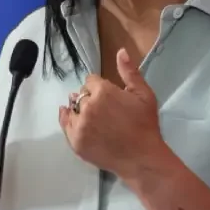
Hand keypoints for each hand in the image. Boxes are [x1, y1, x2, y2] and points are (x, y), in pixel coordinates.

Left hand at [58, 48, 168, 178]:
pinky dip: (66, 118)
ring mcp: (79, 124)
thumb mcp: (144, 95)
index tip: (108, 97)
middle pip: (81, 94)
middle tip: (103, 110)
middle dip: (90, 98)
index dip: (99, 87)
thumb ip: (129, 72)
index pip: (91, 81)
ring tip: (92, 118)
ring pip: (72, 108)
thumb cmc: (145, 125)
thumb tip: (120, 50)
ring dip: (79, 109)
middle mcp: (87, 106)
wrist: (142, 158)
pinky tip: (70, 116)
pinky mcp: (75, 140)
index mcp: (103, 91)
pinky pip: (64, 123)